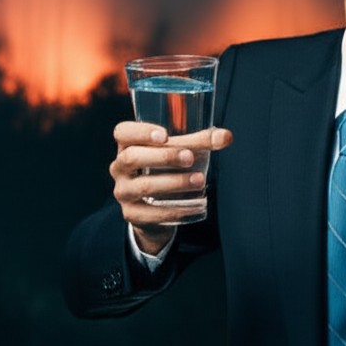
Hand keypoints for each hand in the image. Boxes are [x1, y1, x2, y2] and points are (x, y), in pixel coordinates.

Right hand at [109, 121, 232, 254]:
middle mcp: (119, 167)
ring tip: (199, 180)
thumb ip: (200, 143)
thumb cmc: (165, 170)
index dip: (140, 131)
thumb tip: (226, 137)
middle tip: (190, 157)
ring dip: (173, 182)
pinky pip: (151, 213)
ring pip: (143, 186)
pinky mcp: (132, 214)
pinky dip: (174, 209)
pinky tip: (192, 206)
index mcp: (127, 146)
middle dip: (163, 156)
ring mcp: (123, 192)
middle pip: (132, 157)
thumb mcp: (178, 152)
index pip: (123, 133)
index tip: (165, 135)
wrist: (153, 209)